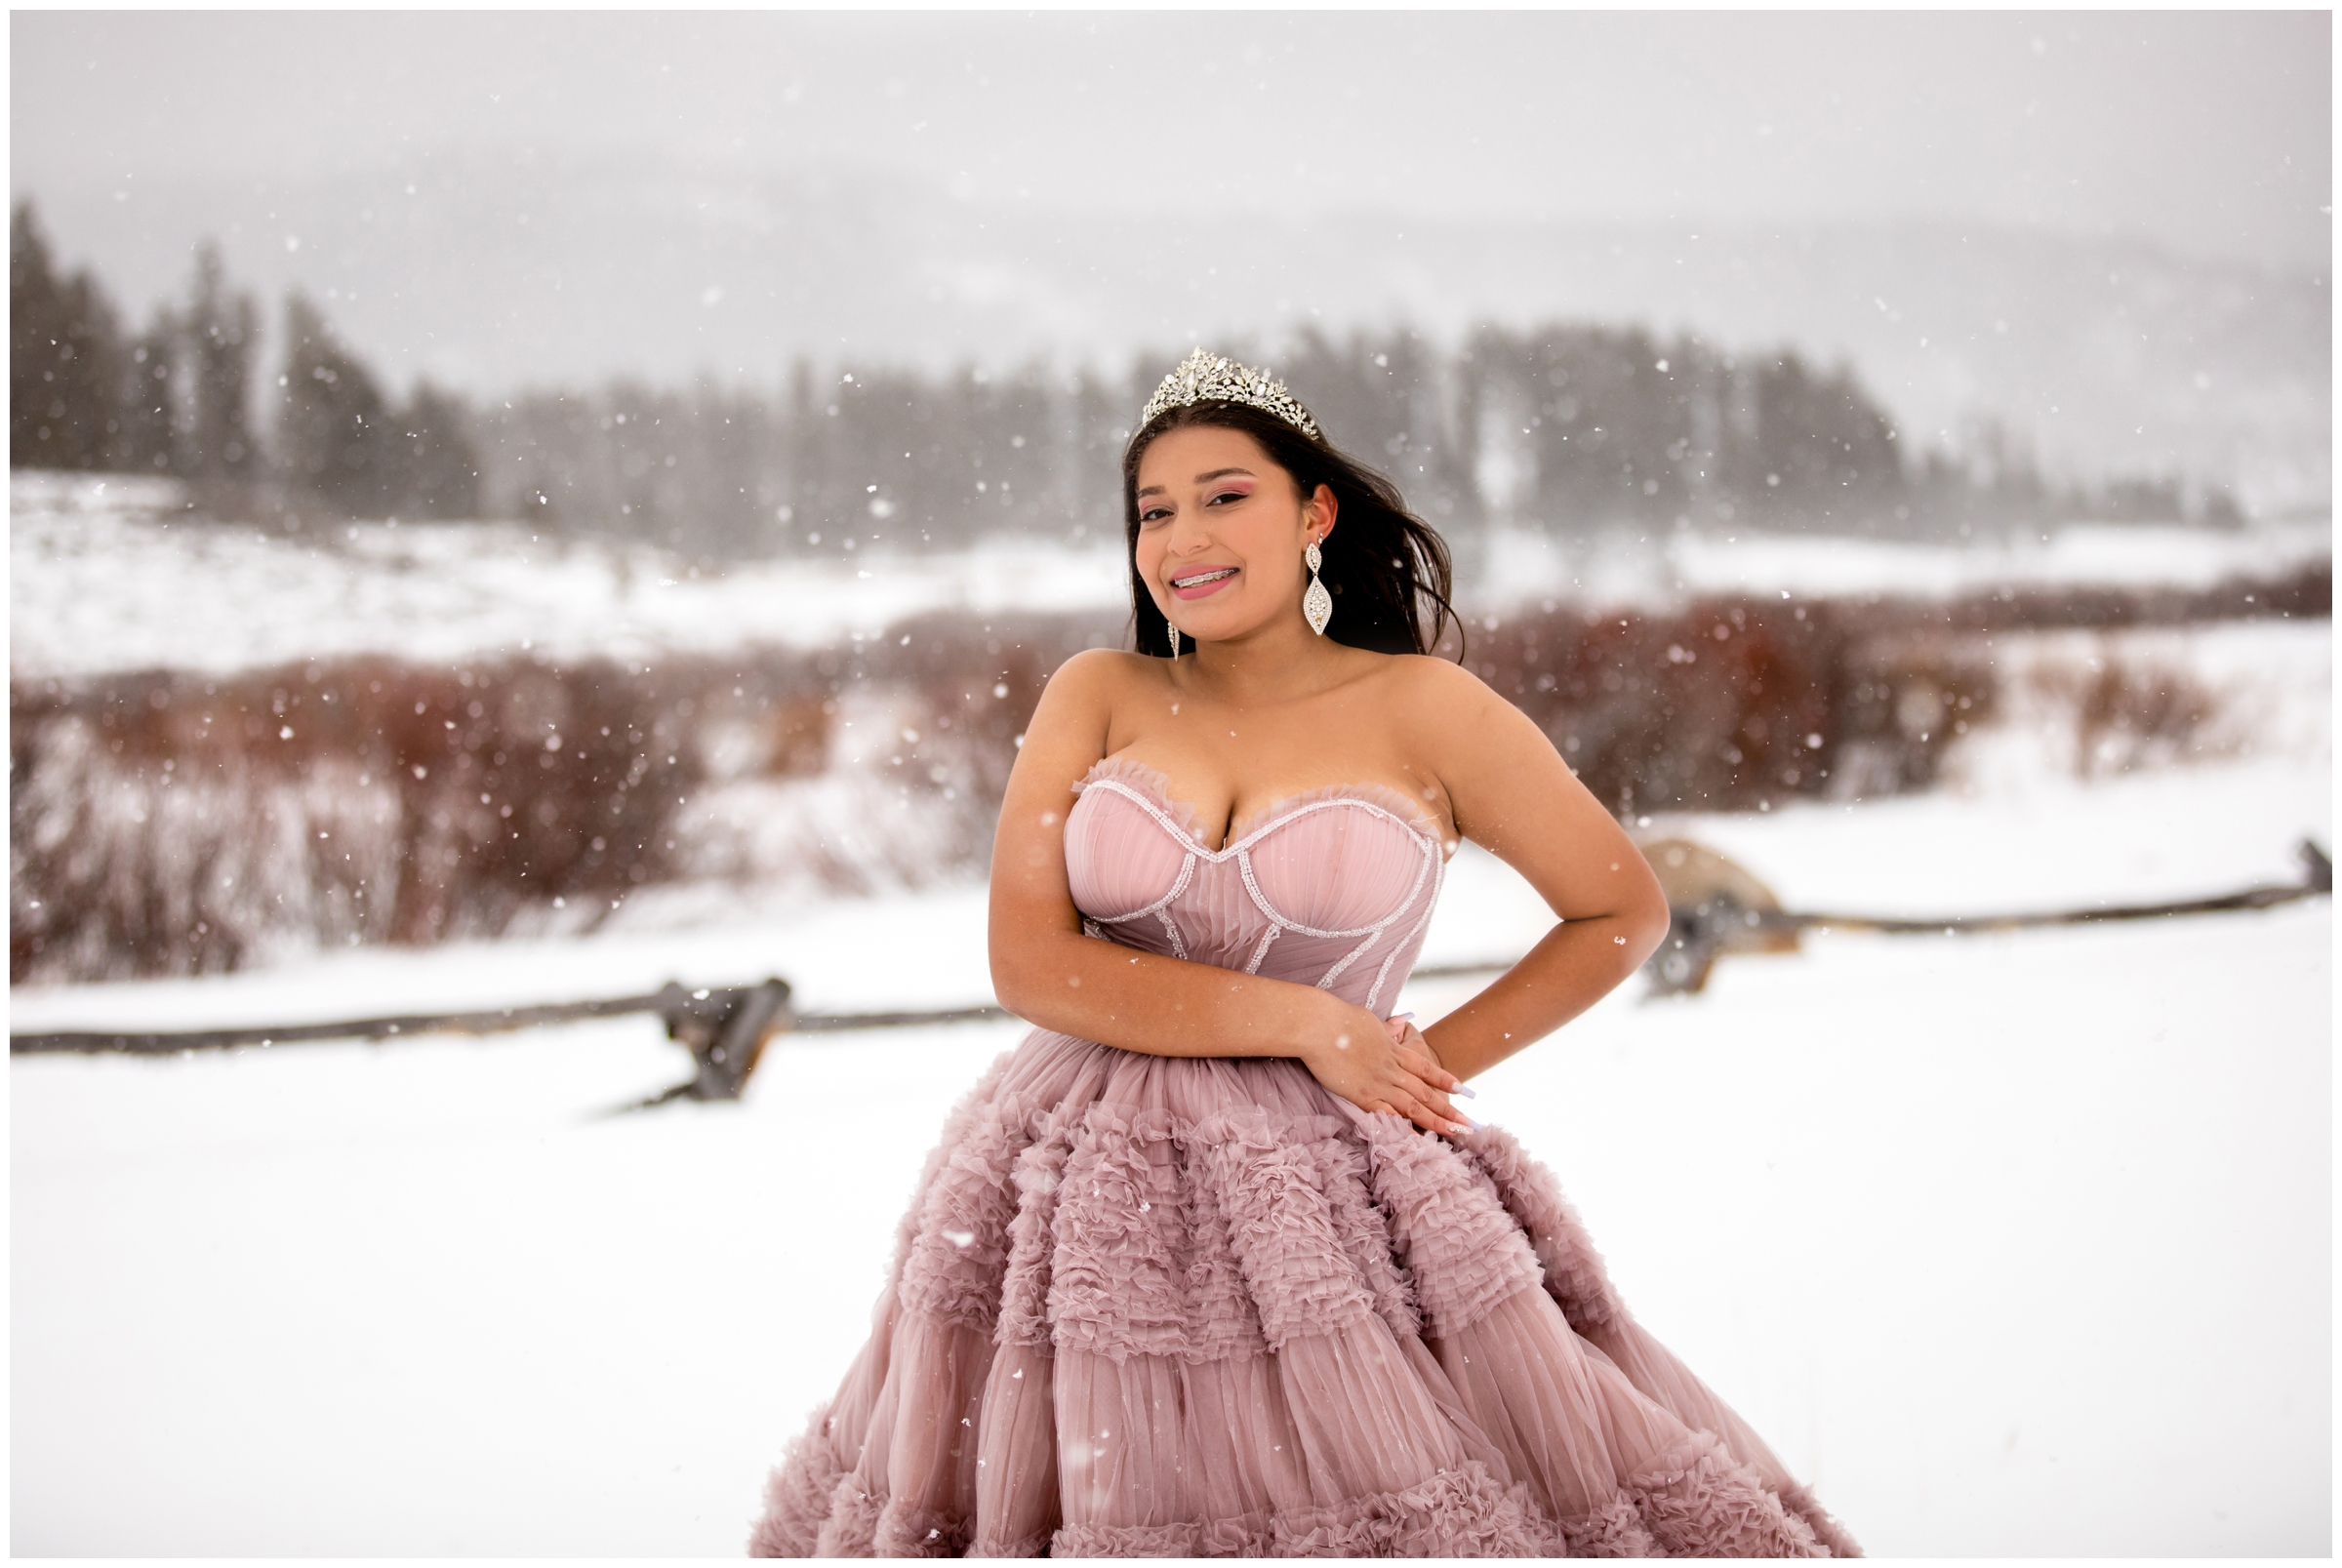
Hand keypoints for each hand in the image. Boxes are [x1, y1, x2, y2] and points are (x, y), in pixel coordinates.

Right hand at [1300, 1004, 1474, 1136]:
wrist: (1320, 1025)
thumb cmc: (1339, 1019)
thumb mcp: (1371, 1020)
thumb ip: (1388, 1027)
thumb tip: (1403, 1020)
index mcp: (1394, 1049)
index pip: (1427, 1069)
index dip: (1447, 1081)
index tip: (1465, 1091)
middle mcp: (1392, 1068)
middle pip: (1427, 1092)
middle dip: (1450, 1109)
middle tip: (1471, 1124)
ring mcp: (1379, 1082)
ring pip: (1415, 1106)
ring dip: (1437, 1121)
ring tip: (1457, 1133)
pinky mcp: (1362, 1094)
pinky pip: (1387, 1114)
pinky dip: (1403, 1126)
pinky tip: (1416, 1137)